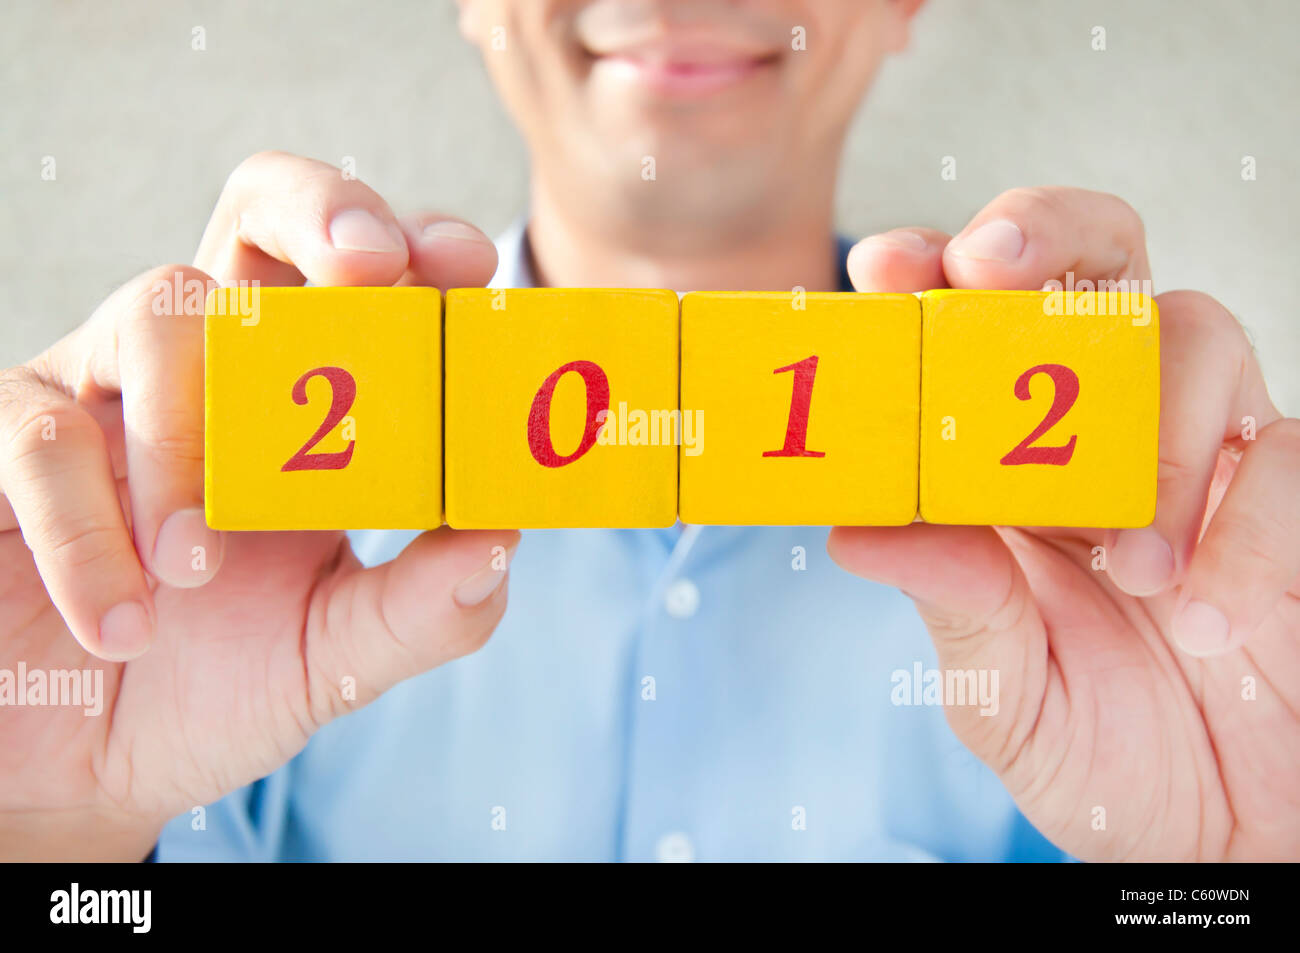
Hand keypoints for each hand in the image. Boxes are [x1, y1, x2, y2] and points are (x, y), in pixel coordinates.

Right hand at [0, 152, 516, 859]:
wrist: (80, 772)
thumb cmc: (212, 693)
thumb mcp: (331, 659)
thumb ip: (419, 609)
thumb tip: (503, 541)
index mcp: (306, 409)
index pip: (366, 285)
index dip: (418, 249)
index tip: (467, 265)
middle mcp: (215, 371)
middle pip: (262, 214)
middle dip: (322, 212)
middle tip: (369, 263)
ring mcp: (108, 389)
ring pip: (161, 312)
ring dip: (193, 437)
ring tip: (194, 568)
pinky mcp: (6, 438)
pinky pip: (45, 435)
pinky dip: (90, 532)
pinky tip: (123, 624)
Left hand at [831, 187, 1299, 860]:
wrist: (1228, 830)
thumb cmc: (1102, 750)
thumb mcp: (1003, 690)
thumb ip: (954, 605)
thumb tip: (859, 531)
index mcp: (1010, 469)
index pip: (970, 335)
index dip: (928, 279)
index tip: (884, 269)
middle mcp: (1107, 434)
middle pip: (1091, 271)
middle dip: (1044, 234)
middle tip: (991, 265)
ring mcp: (1205, 451)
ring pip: (1192, 332)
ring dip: (1147, 431)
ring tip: (1133, 570)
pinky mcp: (1291, 492)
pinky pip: (1283, 452)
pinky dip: (1242, 525)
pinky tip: (1210, 613)